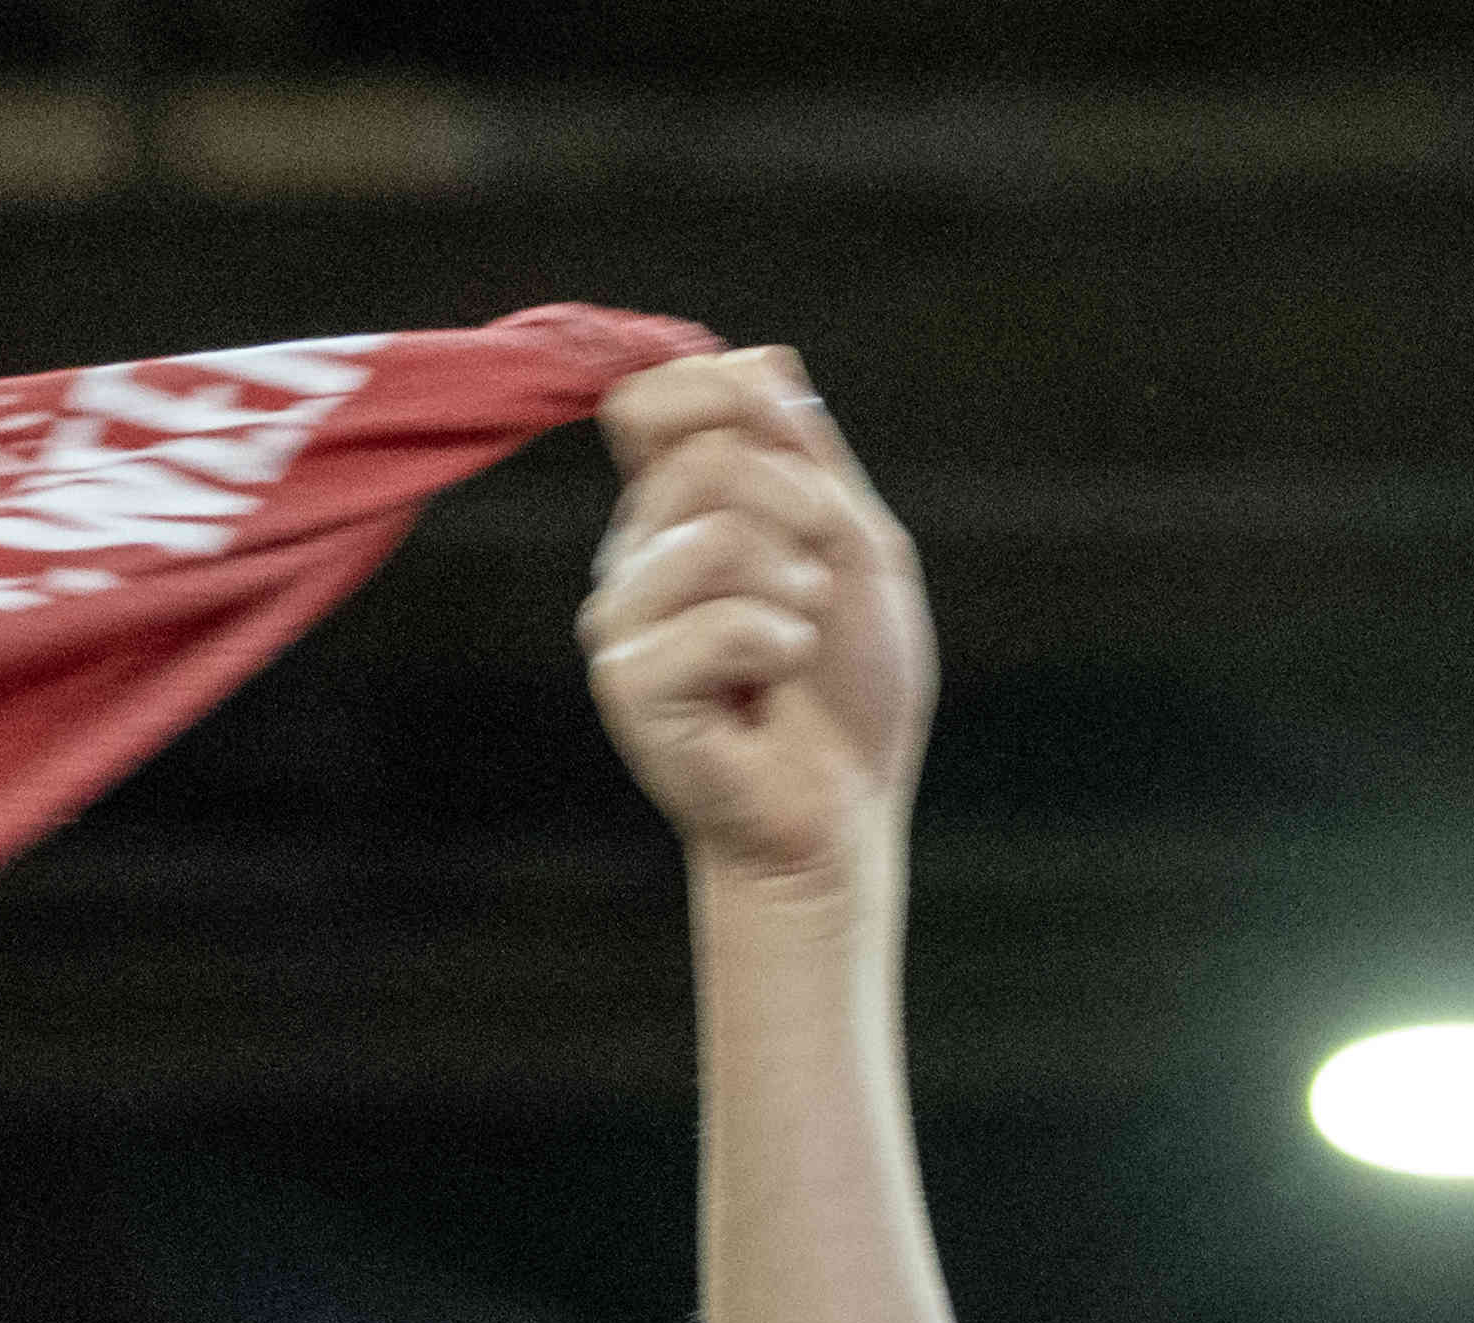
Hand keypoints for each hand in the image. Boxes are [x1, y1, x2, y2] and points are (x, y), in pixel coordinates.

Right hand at [584, 346, 936, 894]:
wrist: (842, 809)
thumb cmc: (847, 686)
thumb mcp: (852, 542)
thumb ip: (806, 454)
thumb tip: (760, 362)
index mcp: (674, 509)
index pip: (648, 397)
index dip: (715, 391)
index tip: (785, 438)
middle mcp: (632, 553)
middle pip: (702, 455)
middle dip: (797, 509)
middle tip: (817, 585)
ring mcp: (620, 618)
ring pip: (712, 532)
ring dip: (794, 588)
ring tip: (795, 645)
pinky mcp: (627, 684)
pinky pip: (719, 621)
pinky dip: (777, 648)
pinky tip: (769, 694)